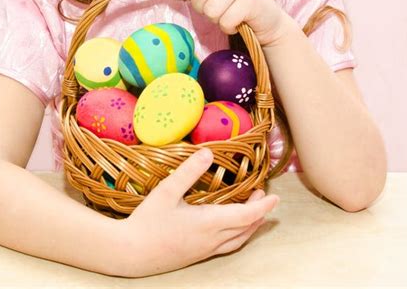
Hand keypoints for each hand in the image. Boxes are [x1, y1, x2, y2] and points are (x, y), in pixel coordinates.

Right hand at [118, 149, 279, 276]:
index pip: (245, 215)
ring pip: (238, 240)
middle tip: (264, 196)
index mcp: (209, 223)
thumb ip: (189, 171)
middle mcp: (212, 239)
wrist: (130, 254)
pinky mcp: (197, 255)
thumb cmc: (148, 221)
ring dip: (250, 225)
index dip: (262, 206)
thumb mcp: (167, 191)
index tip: (275, 197)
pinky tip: (229, 227)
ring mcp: (205, 249)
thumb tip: (209, 152)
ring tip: (253, 211)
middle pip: (245, 228)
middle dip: (259, 212)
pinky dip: (238, 234)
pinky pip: (227, 245)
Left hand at [170, 0, 289, 47]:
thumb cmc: (230, 7)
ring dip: (217, 19)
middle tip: (216, 9)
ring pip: (211, 9)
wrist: (265, 21)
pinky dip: (229, 27)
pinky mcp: (252, 0)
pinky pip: (226, 20)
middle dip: (202, 9)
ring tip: (228, 15)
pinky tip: (238, 22)